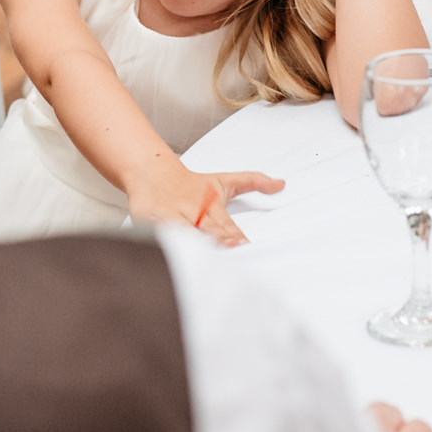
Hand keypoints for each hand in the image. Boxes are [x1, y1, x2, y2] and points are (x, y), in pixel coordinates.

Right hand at [125, 159, 283, 246]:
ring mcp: (171, 218)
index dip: (234, 236)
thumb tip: (281, 184)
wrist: (152, 172)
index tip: (243, 245)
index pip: (226, 225)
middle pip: (207, 230)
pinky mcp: (150, 222)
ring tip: (204, 259)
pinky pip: (158, 236)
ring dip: (193, 246)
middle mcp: (193, 212)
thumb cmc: (190, 184)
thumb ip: (253, 182)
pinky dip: (165, 245)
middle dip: (217, 242)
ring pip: (183, 235)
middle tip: (229, 253)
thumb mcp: (224, 180)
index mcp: (211, 204)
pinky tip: (172, 256)